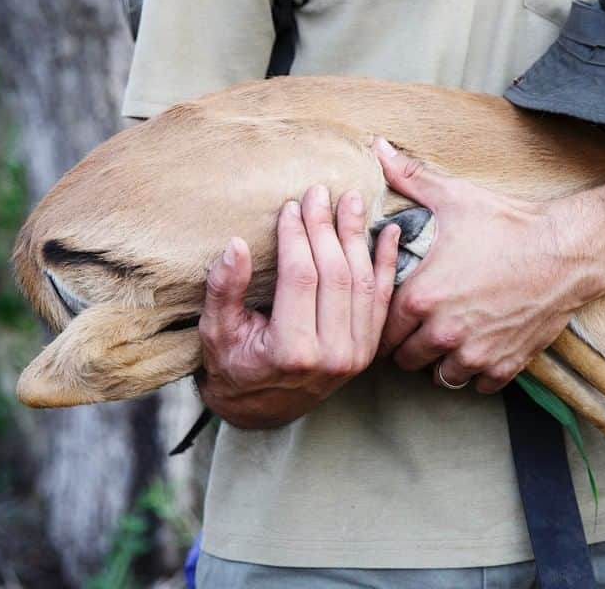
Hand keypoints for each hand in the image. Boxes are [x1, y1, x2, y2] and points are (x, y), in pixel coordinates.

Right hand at [197, 185, 399, 428]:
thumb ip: (223, 290)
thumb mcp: (216, 333)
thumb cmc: (232, 367)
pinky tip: (388, 231)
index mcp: (292, 351)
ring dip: (357, 237)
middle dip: (326, 228)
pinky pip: (382, 300)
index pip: (301, 277)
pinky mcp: (368, 350)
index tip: (290, 206)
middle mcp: (332, 355)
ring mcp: (356, 355)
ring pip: (362, 282)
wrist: (262, 412)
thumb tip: (235, 245)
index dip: (296, 237)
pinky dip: (387, 263)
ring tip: (351, 201)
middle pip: (335, 274)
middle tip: (319, 192)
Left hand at [373, 138, 591, 393]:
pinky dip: (478, 371)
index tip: (397, 310)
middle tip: (421, 325)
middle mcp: (442, 334)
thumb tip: (377, 147)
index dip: (385, 320)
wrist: (566, 252)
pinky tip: (482, 346)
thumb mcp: (454, 198)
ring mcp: (474, 354)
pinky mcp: (504, 367)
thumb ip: (408, 177)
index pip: (380, 329)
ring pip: (439, 377)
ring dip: (442, 361)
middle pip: (404, 359)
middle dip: (409, 344)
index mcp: (420, 299)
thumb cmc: (508, 224)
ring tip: (451, 337)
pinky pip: (477, 385)